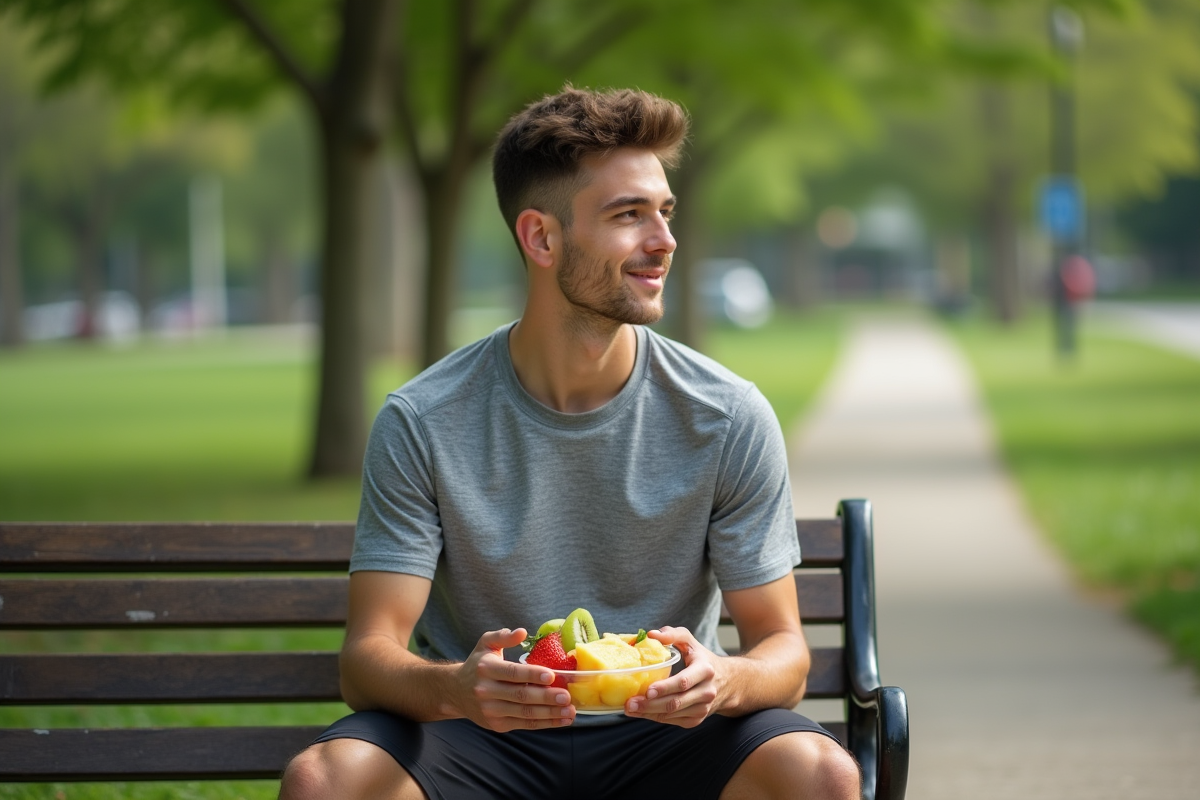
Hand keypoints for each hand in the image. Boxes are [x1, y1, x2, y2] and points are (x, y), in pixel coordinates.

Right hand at [454, 627, 575, 731]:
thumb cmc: (478, 665)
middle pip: (521, 695)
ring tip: (569, 712)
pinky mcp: (497, 725)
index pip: (512, 673)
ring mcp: (491, 711)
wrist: (455, 692)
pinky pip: (524, 724)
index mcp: (486, 669)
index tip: (551, 676)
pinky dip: (544, 724)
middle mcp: (486, 691)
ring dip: (549, 714)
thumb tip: (522, 632)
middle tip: (566, 697)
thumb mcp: (486, 644)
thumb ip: (503, 637)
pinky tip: (560, 720)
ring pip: (524, 714)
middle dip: (546, 697)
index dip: (532, 675)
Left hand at [624, 626, 723, 727]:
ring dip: (649, 713)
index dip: (665, 687)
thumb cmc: (702, 659)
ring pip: (672, 714)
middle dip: (650, 705)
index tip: (647, 690)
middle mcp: (706, 692)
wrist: (727, 682)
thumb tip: (651, 634)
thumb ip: (672, 634)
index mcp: (705, 670)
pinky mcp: (696, 720)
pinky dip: (655, 717)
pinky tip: (642, 712)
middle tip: (629, 703)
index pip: (683, 682)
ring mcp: (702, 708)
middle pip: (675, 702)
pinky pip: (672, 721)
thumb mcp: (691, 642)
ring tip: (630, 708)